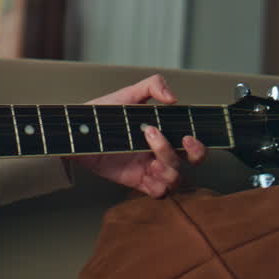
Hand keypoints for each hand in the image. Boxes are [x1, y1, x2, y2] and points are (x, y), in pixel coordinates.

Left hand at [69, 74, 207, 197]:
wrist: (79, 130)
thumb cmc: (102, 113)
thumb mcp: (127, 95)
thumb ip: (151, 86)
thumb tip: (172, 97)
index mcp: (164, 133)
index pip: (193, 142)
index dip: (199, 144)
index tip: (187, 136)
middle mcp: (161, 151)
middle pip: (193, 161)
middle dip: (193, 155)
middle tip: (173, 142)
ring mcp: (151, 167)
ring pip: (177, 178)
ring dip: (170, 169)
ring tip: (152, 158)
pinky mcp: (138, 180)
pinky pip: (159, 192)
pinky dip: (159, 186)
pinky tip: (149, 173)